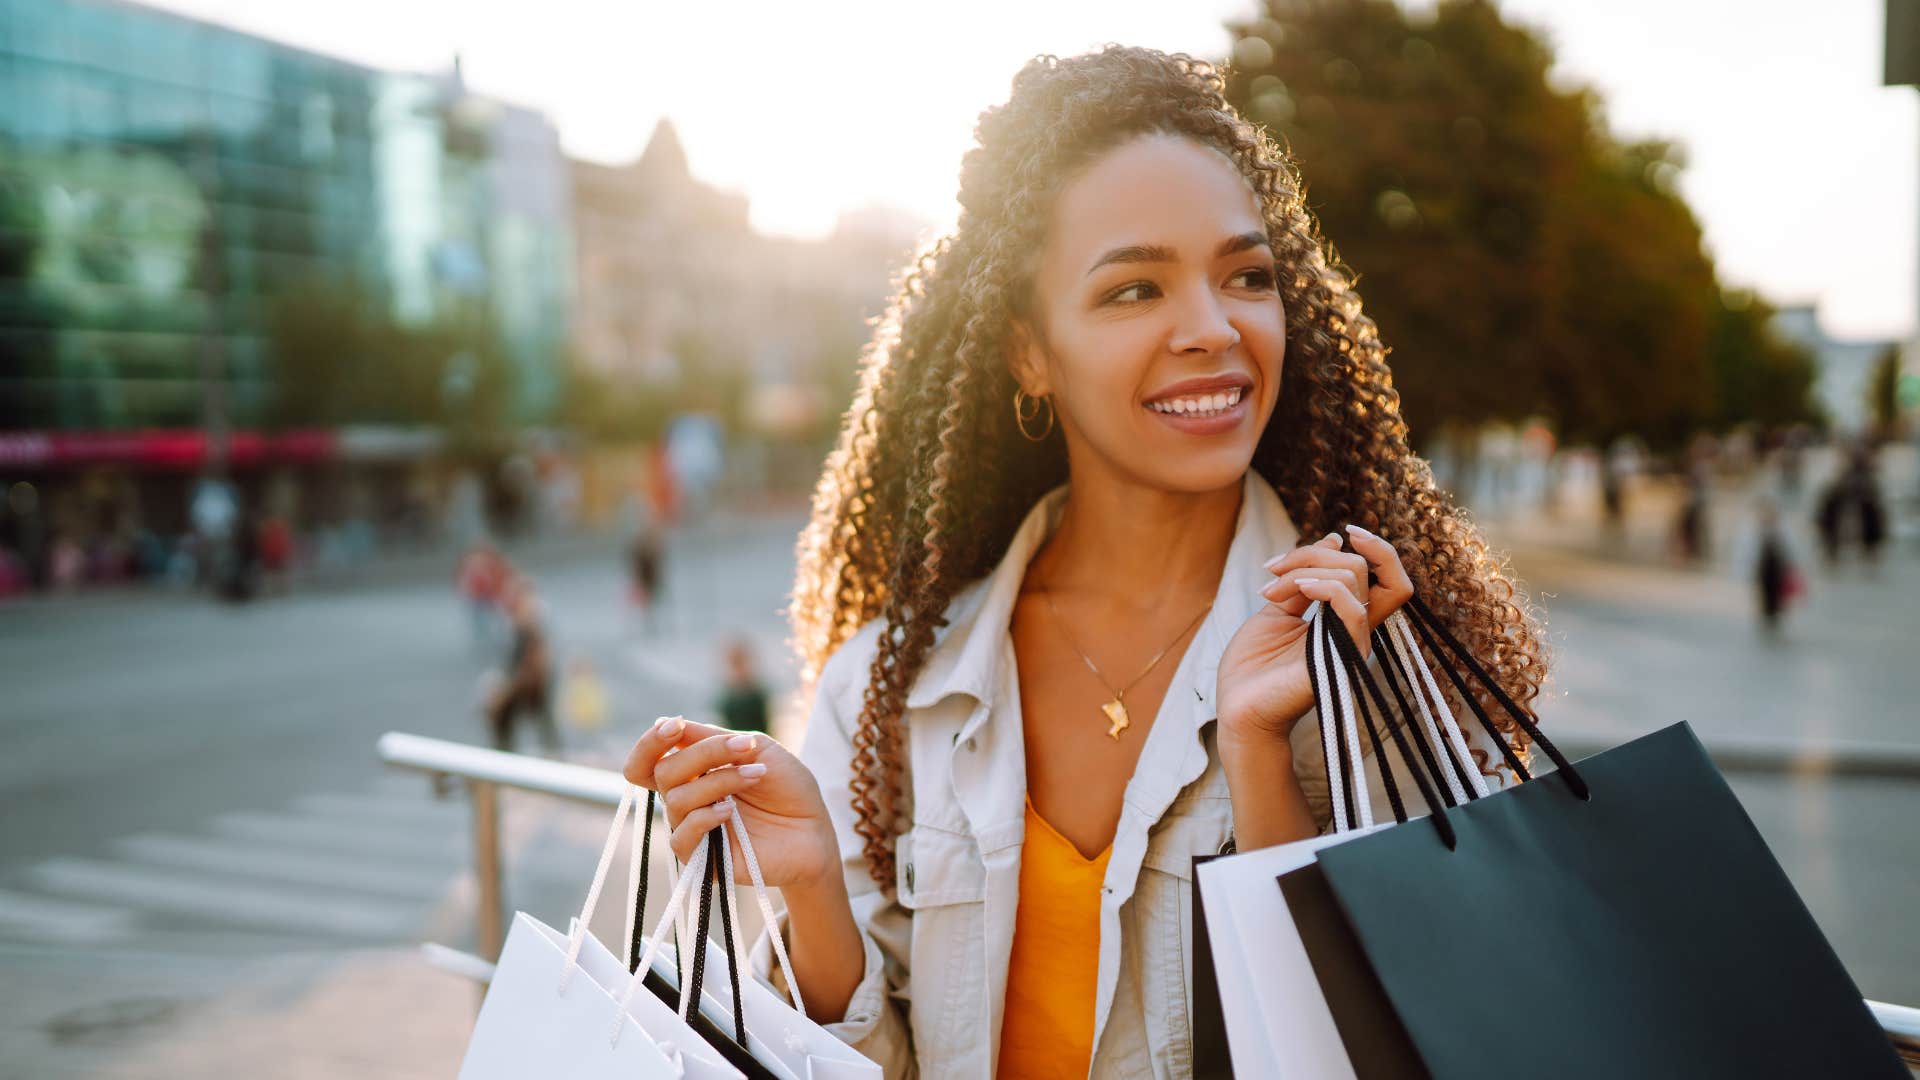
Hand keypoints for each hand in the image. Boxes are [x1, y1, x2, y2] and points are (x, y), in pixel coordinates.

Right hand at [624, 716, 838, 889]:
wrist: (815, 829)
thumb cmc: (787, 786)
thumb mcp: (755, 748)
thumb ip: (711, 737)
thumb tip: (664, 721)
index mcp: (692, 773)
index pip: (647, 761)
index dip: (651, 742)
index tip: (674, 725)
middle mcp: (685, 800)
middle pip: (663, 772)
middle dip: (704, 753)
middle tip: (745, 748)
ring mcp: (692, 830)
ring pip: (676, 799)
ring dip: (719, 781)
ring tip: (757, 775)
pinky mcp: (702, 860)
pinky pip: (681, 837)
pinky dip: (705, 818)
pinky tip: (731, 811)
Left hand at [1214, 524, 1414, 744]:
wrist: (1237, 708)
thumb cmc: (1253, 666)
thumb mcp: (1276, 608)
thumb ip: (1304, 579)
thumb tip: (1334, 542)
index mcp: (1344, 618)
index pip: (1387, 577)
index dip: (1376, 549)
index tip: (1342, 533)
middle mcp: (1354, 629)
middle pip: (1362, 569)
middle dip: (1312, 555)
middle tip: (1272, 569)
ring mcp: (1351, 644)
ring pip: (1355, 580)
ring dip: (1305, 570)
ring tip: (1271, 589)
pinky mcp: (1342, 659)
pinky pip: (1353, 609)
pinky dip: (1325, 587)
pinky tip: (1296, 589)